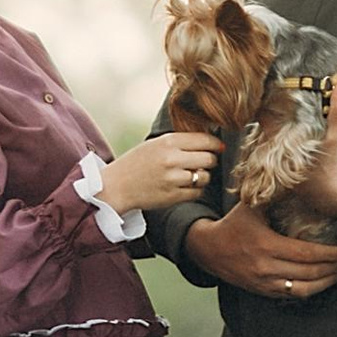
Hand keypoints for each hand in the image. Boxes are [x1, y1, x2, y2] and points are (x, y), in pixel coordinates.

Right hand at [101, 129, 221, 216]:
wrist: (117, 186)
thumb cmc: (138, 162)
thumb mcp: (156, 144)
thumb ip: (180, 141)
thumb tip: (212, 142)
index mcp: (168, 142)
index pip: (204, 140)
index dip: (216, 144)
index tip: (219, 147)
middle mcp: (172, 159)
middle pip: (209, 159)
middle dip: (211, 160)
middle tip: (205, 162)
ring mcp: (172, 179)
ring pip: (205, 177)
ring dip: (203, 176)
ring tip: (192, 175)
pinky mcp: (173, 196)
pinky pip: (197, 192)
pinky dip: (195, 190)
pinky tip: (185, 186)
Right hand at [187, 203, 336, 299]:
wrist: (207, 250)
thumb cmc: (233, 224)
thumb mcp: (252, 206)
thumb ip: (275, 197)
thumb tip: (301, 180)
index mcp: (266, 246)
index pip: (306, 254)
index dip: (330, 255)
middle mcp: (266, 268)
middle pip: (309, 274)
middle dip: (334, 269)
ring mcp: (264, 283)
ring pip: (302, 290)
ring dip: (326, 282)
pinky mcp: (262, 291)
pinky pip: (291, 295)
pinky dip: (309, 290)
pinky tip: (321, 282)